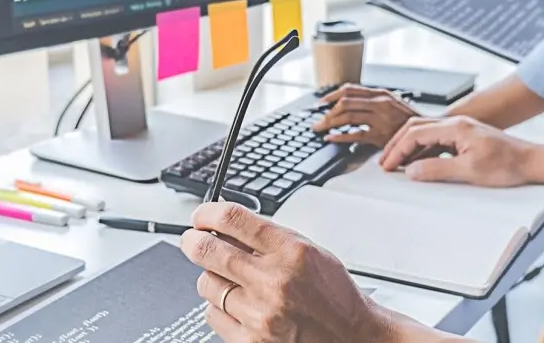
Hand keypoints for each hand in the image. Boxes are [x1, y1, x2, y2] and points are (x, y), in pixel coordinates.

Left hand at [180, 203, 396, 342]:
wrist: (351, 337)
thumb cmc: (332, 295)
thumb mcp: (308, 252)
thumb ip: (268, 238)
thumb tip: (224, 224)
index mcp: (291, 252)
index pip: (234, 219)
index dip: (207, 213)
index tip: (200, 215)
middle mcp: (274, 281)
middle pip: (209, 250)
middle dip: (193, 241)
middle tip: (192, 240)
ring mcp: (261, 314)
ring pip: (207, 284)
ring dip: (213, 278)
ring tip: (232, 282)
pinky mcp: (251, 341)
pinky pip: (212, 314)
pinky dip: (219, 307)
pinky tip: (239, 306)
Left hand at [313, 85, 419, 146]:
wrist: (428, 132)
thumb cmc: (408, 120)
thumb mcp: (392, 103)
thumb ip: (373, 100)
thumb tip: (348, 101)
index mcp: (380, 94)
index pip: (350, 89)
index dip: (331, 95)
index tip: (321, 102)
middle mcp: (379, 103)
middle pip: (345, 103)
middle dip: (327, 112)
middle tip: (317, 119)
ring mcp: (380, 119)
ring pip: (347, 117)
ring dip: (329, 123)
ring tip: (320, 128)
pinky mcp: (381, 135)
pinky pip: (354, 135)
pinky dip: (339, 137)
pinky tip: (331, 138)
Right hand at [379, 116, 534, 186]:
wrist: (531, 163)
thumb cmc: (508, 165)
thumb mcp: (469, 171)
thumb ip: (437, 170)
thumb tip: (413, 171)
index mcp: (456, 127)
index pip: (416, 134)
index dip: (398, 150)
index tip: (388, 165)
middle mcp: (456, 124)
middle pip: (416, 128)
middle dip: (398, 145)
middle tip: (386, 162)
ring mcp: (461, 130)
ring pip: (425, 133)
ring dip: (409, 147)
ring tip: (397, 164)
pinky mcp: (465, 138)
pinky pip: (436, 140)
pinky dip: (422, 150)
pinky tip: (419, 163)